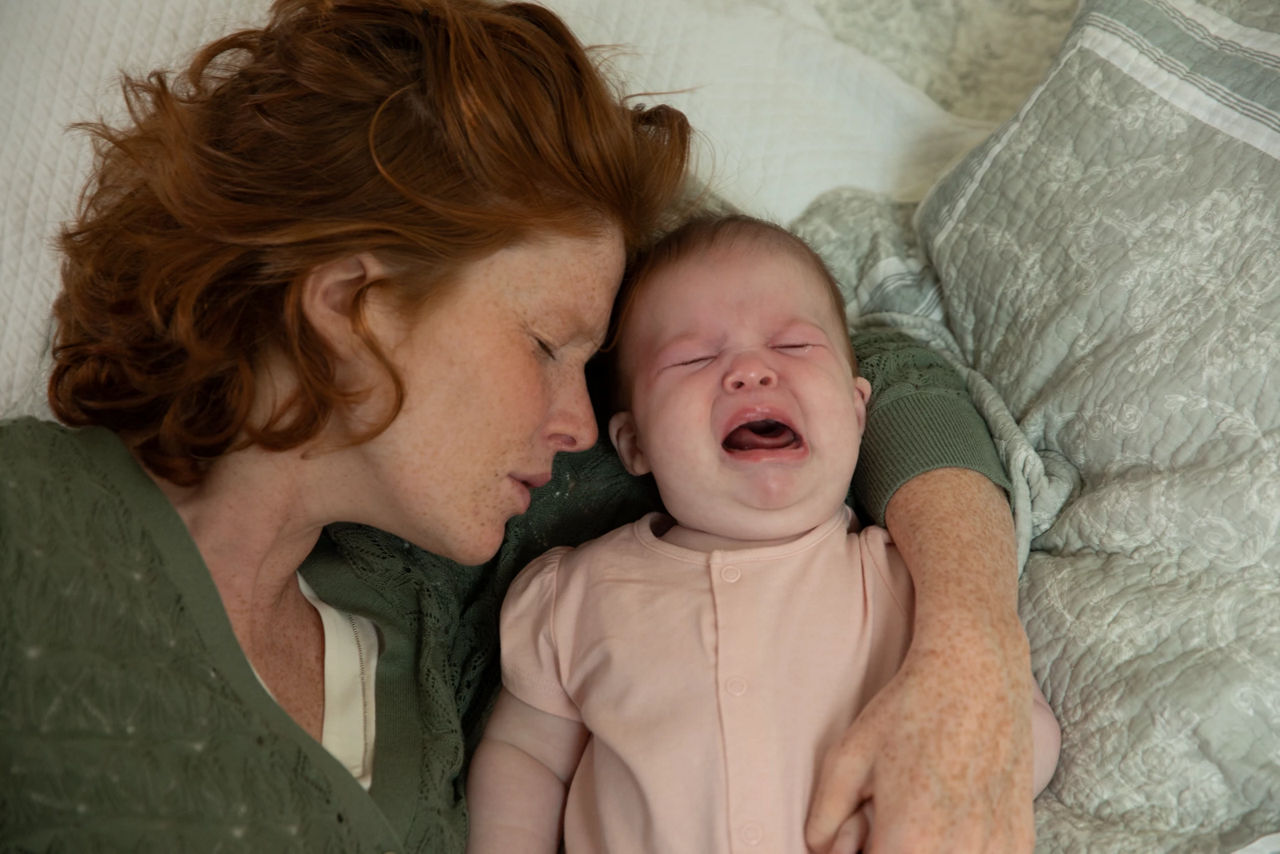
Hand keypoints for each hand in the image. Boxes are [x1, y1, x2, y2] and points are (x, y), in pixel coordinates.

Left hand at [805, 616, 1034, 852]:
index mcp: (910, 843)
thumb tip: (820, 849)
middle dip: (889, 850)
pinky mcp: (1020, 842)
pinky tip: (952, 816)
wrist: (978, 672)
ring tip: (919, 817)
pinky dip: (961, 849)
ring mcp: (996, 851)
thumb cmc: (909, 710)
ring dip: (927, 851)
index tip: (859, 834)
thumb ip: (825, 816)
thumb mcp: (848, 756)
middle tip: (883, 821)